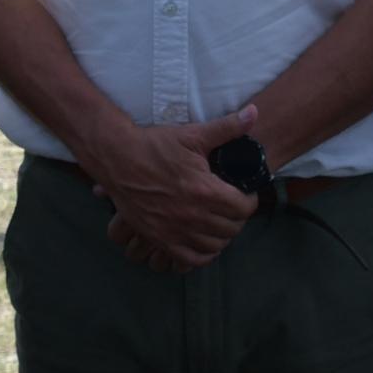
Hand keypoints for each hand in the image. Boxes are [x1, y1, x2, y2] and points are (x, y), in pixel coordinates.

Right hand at [81, 105, 261, 272]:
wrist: (117, 159)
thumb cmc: (155, 145)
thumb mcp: (192, 134)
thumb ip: (227, 127)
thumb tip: (254, 112)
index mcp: (204, 190)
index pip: (243, 208)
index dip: (250, 201)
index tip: (245, 194)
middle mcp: (192, 216)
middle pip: (231, 228)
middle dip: (237, 217)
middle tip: (233, 207)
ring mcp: (175, 231)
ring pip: (214, 246)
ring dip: (222, 236)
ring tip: (220, 223)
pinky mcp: (160, 239)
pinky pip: (190, 260)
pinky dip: (203, 255)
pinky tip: (204, 243)